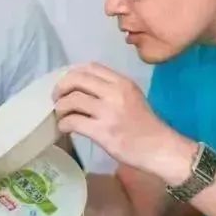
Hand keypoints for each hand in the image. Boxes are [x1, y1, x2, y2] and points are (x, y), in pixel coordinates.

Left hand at [52, 64, 192, 182]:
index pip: (91, 67)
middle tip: (57, 98)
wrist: (159, 148)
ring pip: (72, 100)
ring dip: (61, 107)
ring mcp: (108, 112)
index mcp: (122, 82)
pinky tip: (65, 128)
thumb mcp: (132, 97)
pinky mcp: (102, 132)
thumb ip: (111, 89)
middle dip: (61, 87)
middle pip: (77, 79)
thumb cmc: (145, 125)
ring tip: (62, 114)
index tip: (68, 84)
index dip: (73, 74)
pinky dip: (64, 124)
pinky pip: (73, 122)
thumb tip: (82, 88)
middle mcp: (115, 93)